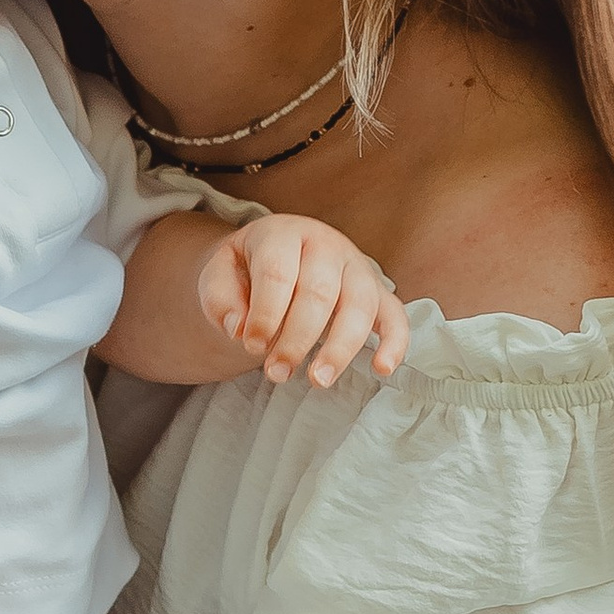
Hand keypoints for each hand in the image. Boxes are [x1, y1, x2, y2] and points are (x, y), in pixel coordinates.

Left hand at [200, 212, 408, 387]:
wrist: (272, 259)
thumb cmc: (244, 272)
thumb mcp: (218, 275)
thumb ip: (220, 299)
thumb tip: (239, 328)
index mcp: (282, 233)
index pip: (278, 273)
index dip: (265, 314)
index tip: (251, 346)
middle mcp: (325, 244)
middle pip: (318, 292)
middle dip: (297, 339)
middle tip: (276, 374)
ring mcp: (356, 266)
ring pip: (359, 304)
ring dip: (340, 347)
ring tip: (318, 380)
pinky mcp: (377, 291)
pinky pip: (395, 314)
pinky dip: (395, 341)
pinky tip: (382, 368)